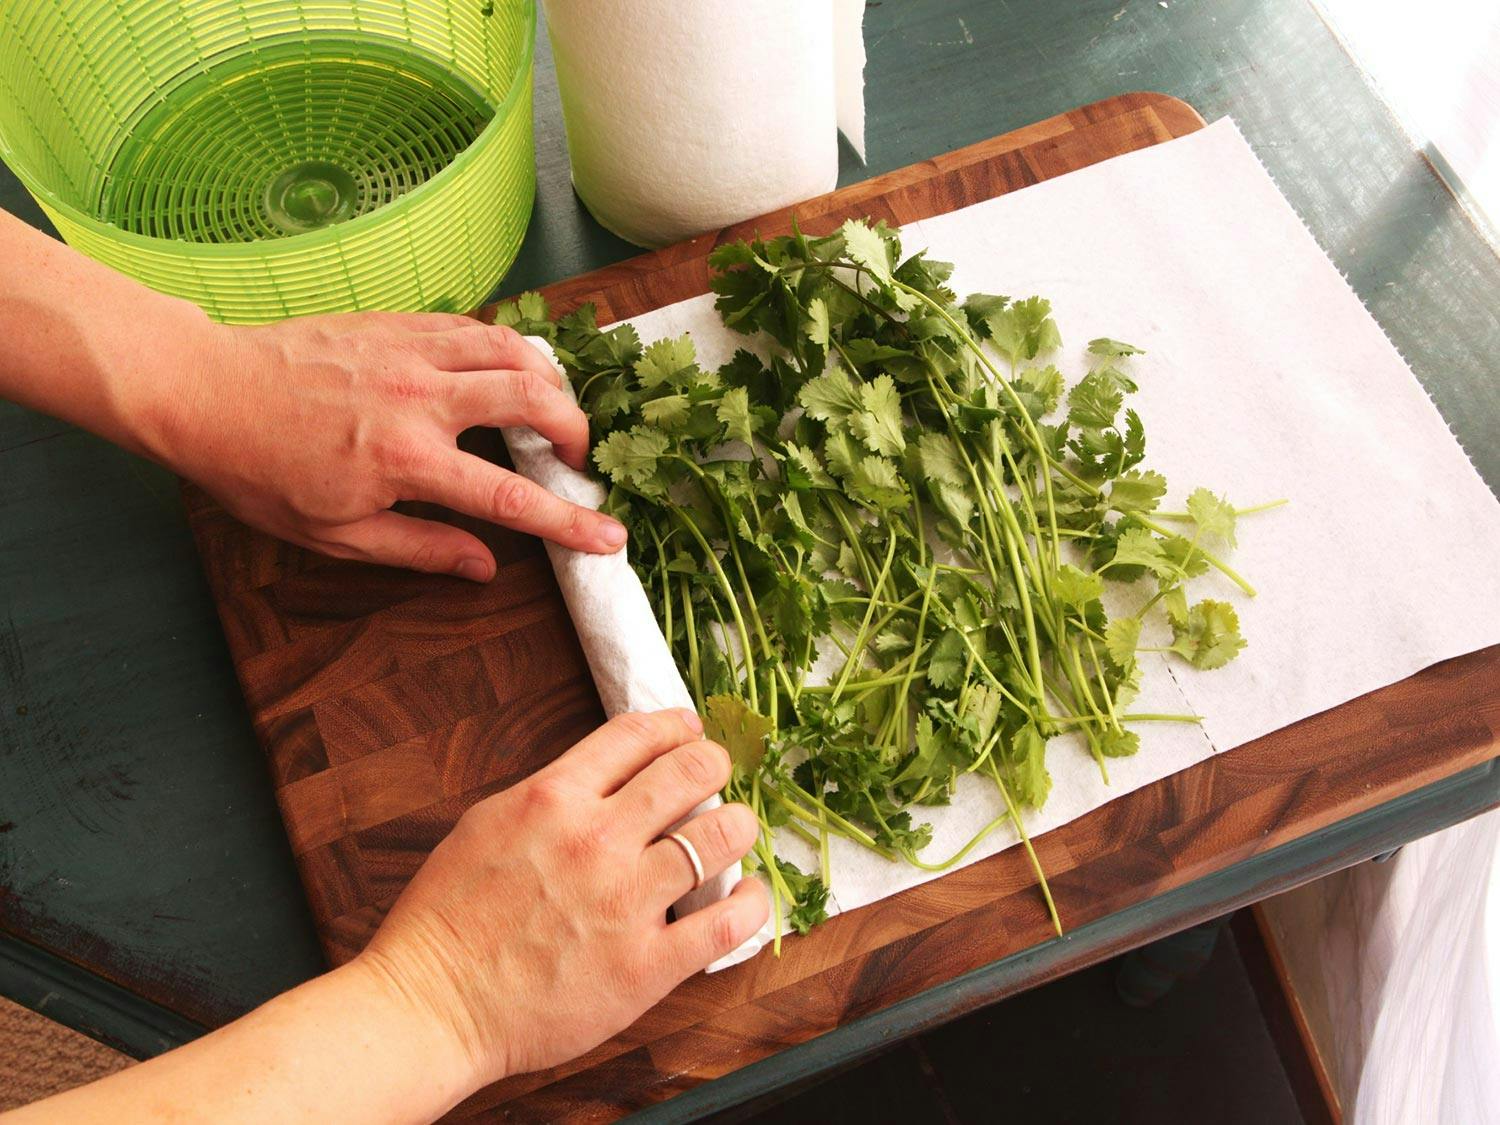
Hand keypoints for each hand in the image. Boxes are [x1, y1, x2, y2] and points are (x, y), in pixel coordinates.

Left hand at [137, 310, 626, 578]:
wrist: (205, 391)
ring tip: (553, 408)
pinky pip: (473, 326)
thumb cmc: (261, 473)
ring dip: (549, 378)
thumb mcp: (336, 535)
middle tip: (577, 458)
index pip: (510, 497)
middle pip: (533, 397)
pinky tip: (505, 369)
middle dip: (575, 428)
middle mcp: (420, 397)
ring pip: (512, 347)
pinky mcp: (396, 323)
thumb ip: (419, 548)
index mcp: (407, 461)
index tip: (611, 537)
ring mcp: (409, 350)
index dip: (570, 522)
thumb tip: (485, 566)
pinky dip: (505, 348)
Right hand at [357, 709, 768, 1084]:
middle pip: (690, 771)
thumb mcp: (488, 823)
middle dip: (713, 763)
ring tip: (736, 831)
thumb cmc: (448, 919)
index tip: (689, 730)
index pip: (636, 735)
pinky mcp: (646, 966)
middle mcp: (596, 840)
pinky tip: (748, 894)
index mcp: (553, 798)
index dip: (673, 725)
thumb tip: (604, 775)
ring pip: (721, 836)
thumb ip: (552, 795)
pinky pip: (728, 922)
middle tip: (717, 774)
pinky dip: (751, 902)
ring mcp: (626, 902)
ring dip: (739, 825)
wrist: (432, 1004)